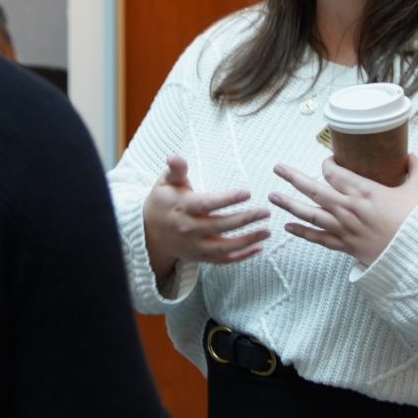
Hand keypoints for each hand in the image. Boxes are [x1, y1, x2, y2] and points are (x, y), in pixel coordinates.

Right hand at [143, 155, 269, 284]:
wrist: (150, 233)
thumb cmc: (163, 202)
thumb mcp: (166, 182)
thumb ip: (176, 170)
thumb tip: (173, 156)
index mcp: (181, 207)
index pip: (207, 204)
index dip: (227, 199)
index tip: (247, 193)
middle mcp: (188, 228)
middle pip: (220, 225)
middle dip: (245, 219)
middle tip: (265, 212)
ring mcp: (194, 246)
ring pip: (224, 247)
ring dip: (248, 240)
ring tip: (267, 231)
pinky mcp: (199, 257)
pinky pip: (223, 260)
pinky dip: (242, 257)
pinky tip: (259, 248)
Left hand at [269, 154, 417, 267]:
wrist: (417, 256)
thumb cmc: (417, 223)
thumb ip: (416, 170)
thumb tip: (411, 156)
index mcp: (363, 190)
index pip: (333, 172)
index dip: (327, 163)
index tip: (328, 162)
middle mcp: (347, 207)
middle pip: (313, 188)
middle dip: (293, 177)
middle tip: (277, 168)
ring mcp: (343, 227)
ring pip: (309, 213)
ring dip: (289, 204)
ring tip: (272, 195)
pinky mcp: (345, 246)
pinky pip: (317, 238)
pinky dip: (301, 233)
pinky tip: (287, 228)